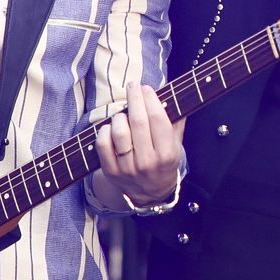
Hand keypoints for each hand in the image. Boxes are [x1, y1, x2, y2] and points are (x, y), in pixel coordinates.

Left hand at [94, 83, 186, 204]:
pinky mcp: (111, 171)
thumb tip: (174, 95)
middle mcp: (148, 162)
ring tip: (123, 112)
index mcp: (166, 154)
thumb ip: (176, 122)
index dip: (151, 100)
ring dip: (120, 116)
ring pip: (119, 132)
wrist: (151, 193)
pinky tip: (111, 126)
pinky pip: (103, 144)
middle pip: (138, 122)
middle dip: (135, 98)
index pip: (157, 119)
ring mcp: (128, 168)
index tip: (146, 88)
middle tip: (133, 86)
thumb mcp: (176, 145)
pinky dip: (105, 130)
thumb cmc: (164, 162)